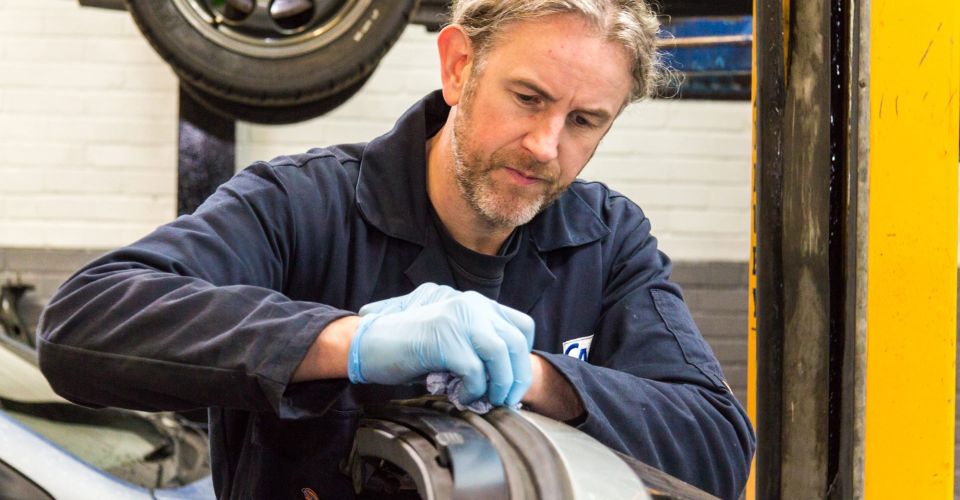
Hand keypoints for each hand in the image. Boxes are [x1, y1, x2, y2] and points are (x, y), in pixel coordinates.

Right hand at [348, 283, 534, 405]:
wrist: (368, 343)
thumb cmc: (407, 346)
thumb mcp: (451, 338)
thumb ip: (478, 346)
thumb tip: (508, 379)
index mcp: (476, 303)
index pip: (522, 326)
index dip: (523, 357)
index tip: (513, 381)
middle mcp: (471, 304)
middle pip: (516, 342)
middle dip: (516, 377)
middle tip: (506, 400)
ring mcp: (458, 317)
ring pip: (500, 354)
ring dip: (498, 384)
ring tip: (485, 400)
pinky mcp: (444, 337)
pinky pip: (475, 370)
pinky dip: (472, 390)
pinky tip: (460, 396)